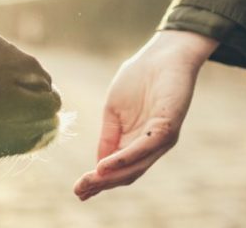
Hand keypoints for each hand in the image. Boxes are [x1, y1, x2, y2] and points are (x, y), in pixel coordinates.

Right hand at [74, 30, 218, 199]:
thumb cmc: (139, 79)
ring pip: (136, 167)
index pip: (117, 170)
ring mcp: (160, 139)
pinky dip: (124, 158)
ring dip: (111, 176)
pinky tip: (105, 164)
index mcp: (135, 142)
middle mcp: (150, 146)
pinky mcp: (168, 127)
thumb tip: (98, 165)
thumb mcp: (113, 111)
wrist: (161, 55)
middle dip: (101, 184)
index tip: (77, 189)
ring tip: (90, 181)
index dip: (98, 181)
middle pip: (126, 174)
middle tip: (79, 190)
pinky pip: (145, 148)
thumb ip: (108, 137)